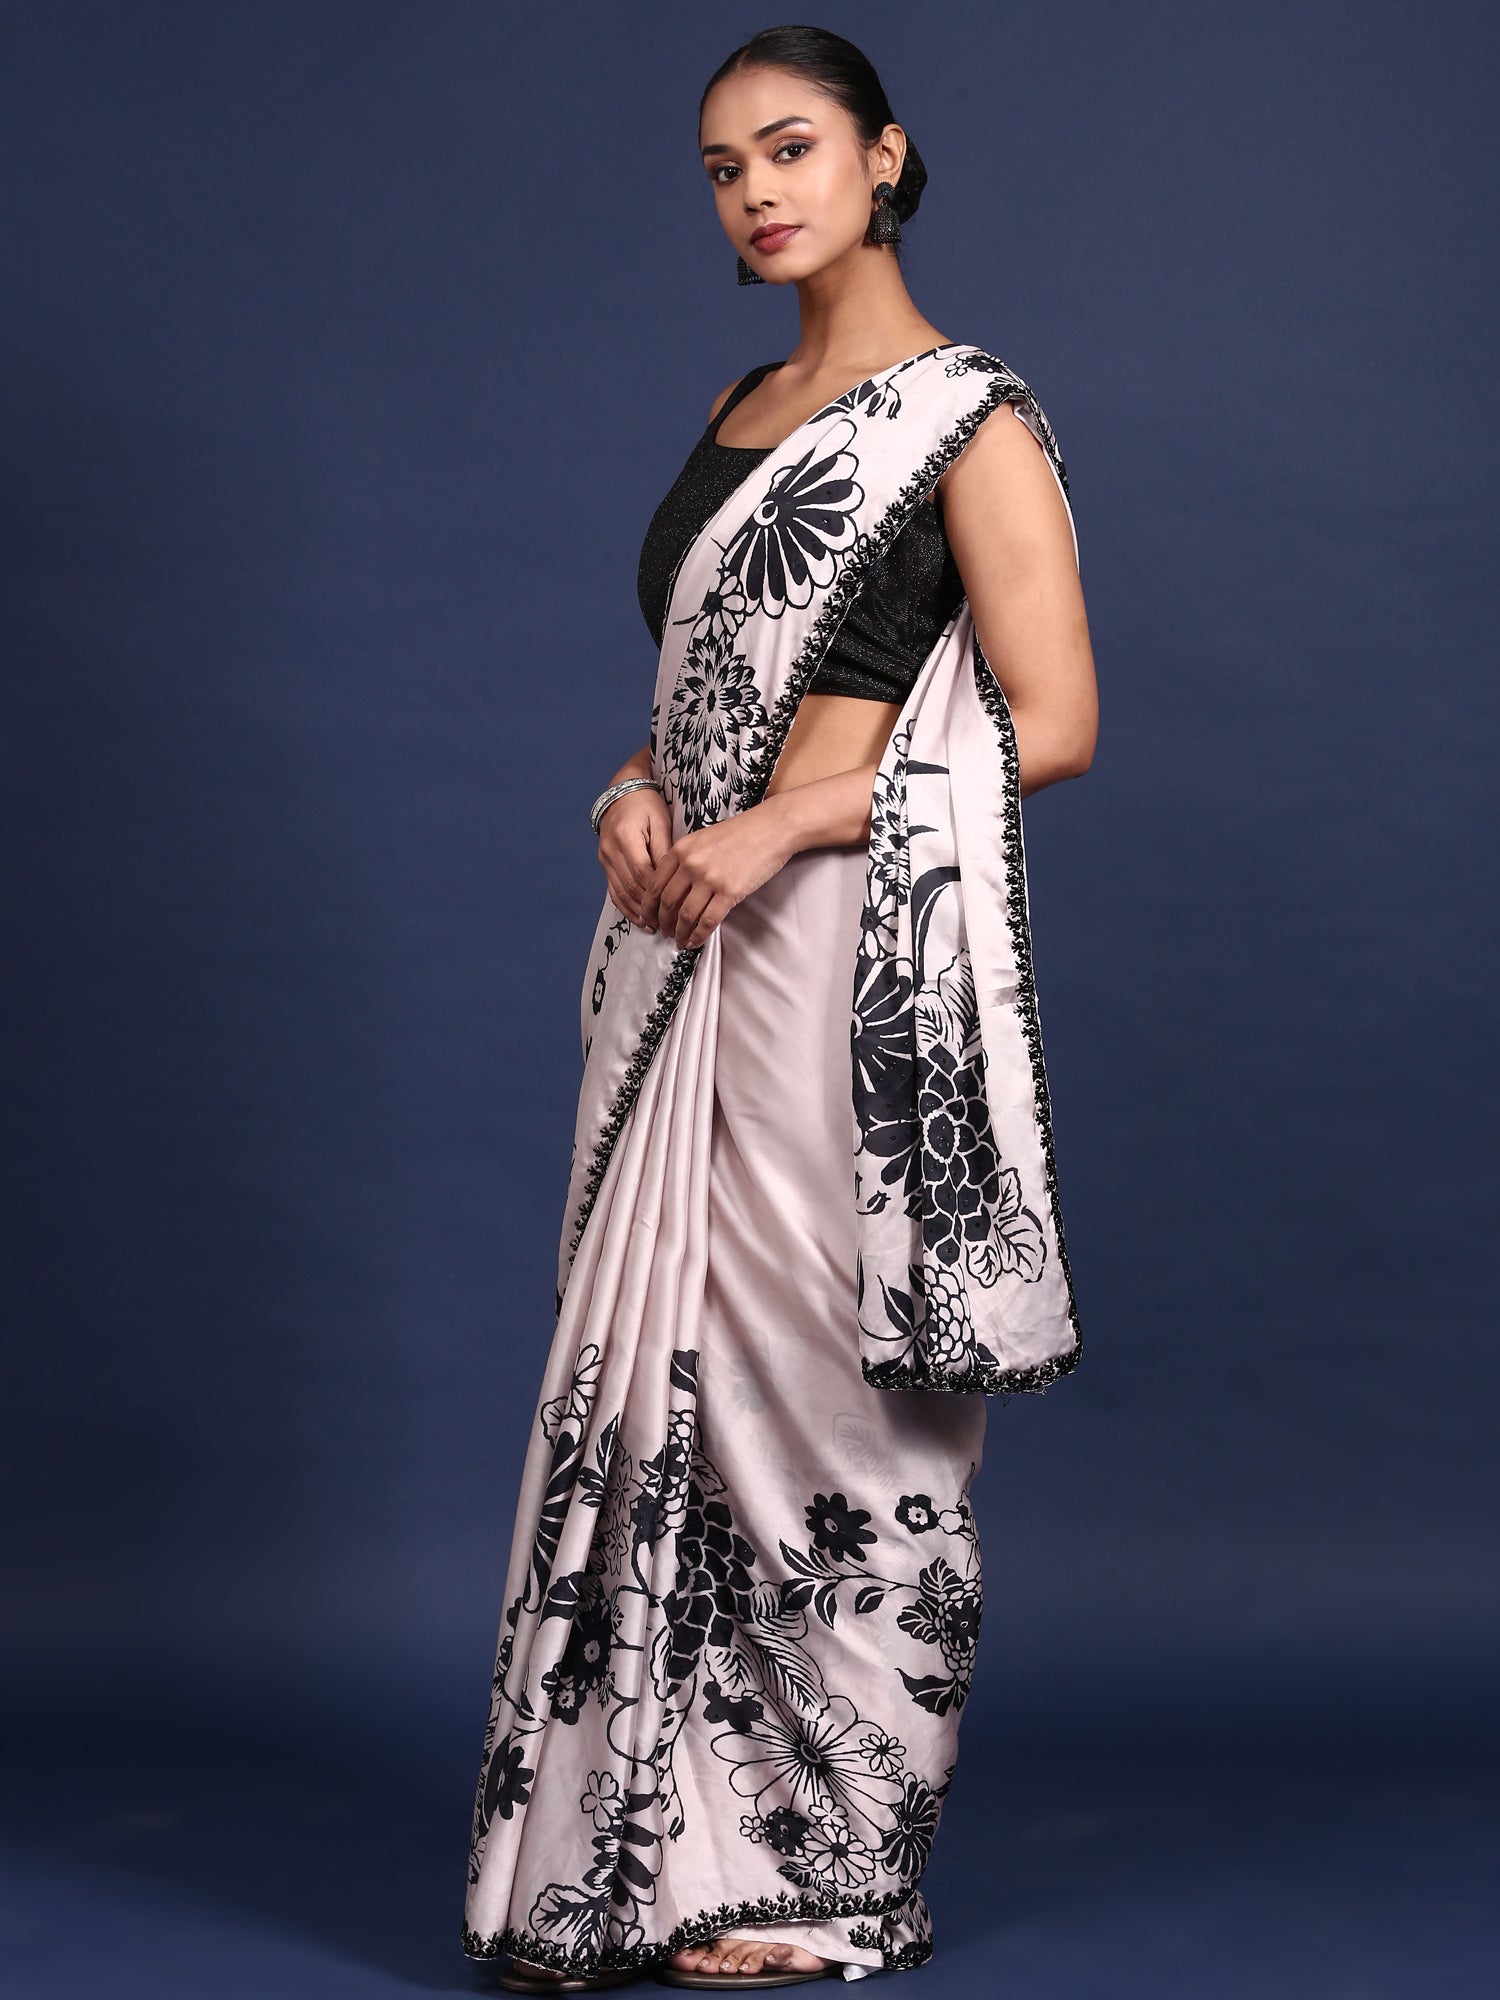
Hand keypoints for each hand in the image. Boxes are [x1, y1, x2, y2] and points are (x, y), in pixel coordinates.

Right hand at [597, 785, 672, 928]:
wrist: (623, 792)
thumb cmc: (647, 804)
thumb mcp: (661, 822)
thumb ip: (664, 851)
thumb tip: (671, 879)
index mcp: (625, 836)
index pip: (642, 872)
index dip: (658, 892)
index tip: (675, 906)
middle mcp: (610, 850)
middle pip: (630, 887)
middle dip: (650, 908)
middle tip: (669, 923)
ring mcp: (604, 858)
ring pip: (620, 893)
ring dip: (638, 912)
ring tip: (656, 926)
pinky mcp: (605, 864)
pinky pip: (613, 891)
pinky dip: (626, 907)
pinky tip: (640, 918)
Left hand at [638, 805, 792, 948]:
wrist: (772, 828)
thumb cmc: (741, 833)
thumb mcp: (703, 838)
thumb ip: (685, 858)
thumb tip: (674, 886)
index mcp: (681, 850)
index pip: (655, 884)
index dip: (649, 906)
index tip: (649, 917)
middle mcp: (691, 864)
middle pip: (667, 902)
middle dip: (662, 922)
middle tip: (663, 932)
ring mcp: (709, 879)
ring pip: (685, 916)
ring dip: (680, 933)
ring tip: (679, 941)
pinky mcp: (729, 892)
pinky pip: (708, 921)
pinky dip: (698, 936)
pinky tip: (695, 941)